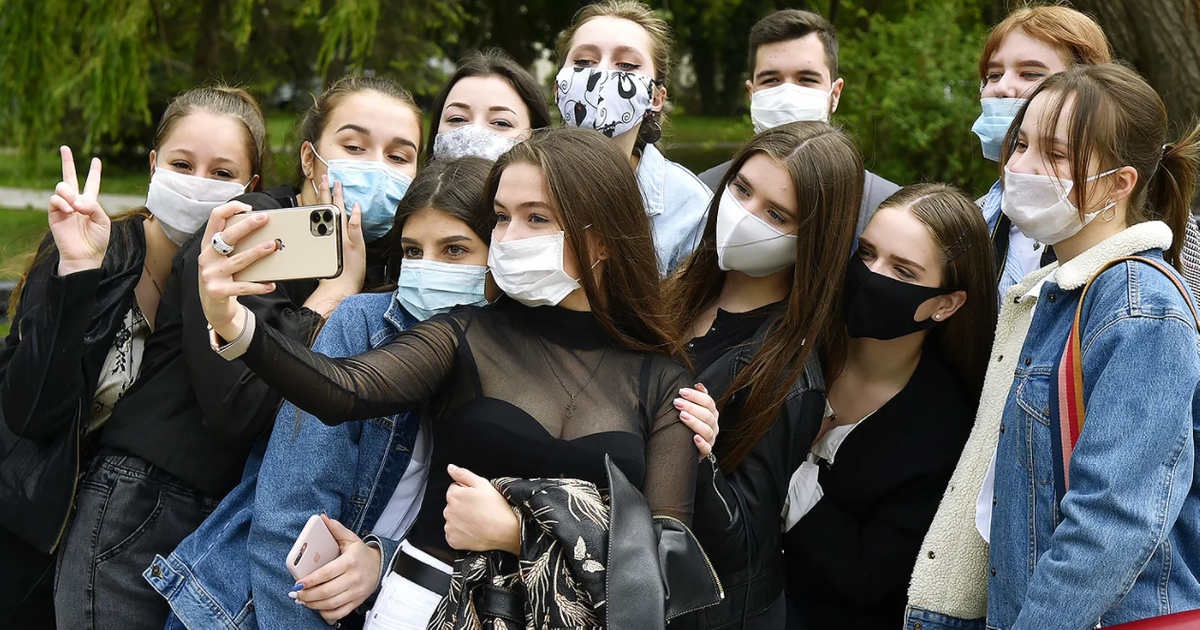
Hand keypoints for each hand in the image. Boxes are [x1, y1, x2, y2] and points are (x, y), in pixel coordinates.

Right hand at [50, 146, 110, 274]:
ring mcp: (64, 207)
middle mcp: (76, 202)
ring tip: (75, 207)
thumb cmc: (96, 241)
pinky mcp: (54, 214)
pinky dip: (62, 203)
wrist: (84, 256)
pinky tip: (69, 210)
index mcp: (90, 203)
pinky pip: (54, 200)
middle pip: (70, 178)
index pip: (92, 184)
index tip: (96, 160)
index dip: (94, 172)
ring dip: (69, 193)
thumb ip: (93, 206)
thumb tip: (77, 201)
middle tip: (64, 148)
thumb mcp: (103, 221)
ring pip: (62, 187)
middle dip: (67, 162)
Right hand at [197, 201, 277, 340]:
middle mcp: (206, 257)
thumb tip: (264, 232)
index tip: (248, 207)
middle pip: (227, 236)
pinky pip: (242, 287)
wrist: (213, 306)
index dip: (231, 209)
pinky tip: (271, 284)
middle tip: (265, 219)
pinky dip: (259, 286)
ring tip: (273, 246)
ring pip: (238, 260)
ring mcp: (210, 274)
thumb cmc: (223, 276)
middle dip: (247, 225)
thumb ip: (236, 244)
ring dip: (257, 252)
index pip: (215, 218)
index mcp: (208, 244)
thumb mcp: (223, 258)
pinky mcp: (217, 291)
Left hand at [292, 514, 382, 624]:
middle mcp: (354, 579)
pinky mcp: (357, 602)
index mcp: (350, 562)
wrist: (380, 566)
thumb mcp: (350, 539)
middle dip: (307, 595)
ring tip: (302, 600)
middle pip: (326, 592)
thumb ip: (336, 529)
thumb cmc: (361, 553)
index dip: (310, 580)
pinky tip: (317, 608)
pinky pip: (339, 612)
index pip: (327, 573)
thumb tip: (323, 518)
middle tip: (296, 593)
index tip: (298, 583)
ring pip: (330, 604)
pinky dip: (326, 614)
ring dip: (313, 605)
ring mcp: (356, 592)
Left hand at [303, 176, 364, 317]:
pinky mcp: (324, 243)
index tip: (335, 180)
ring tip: (320, 187)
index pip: (336, 206)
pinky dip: (320, 214)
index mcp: (338, 229)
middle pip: (326, 206)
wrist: (339, 286)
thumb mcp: (357, 246)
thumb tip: (355, 208)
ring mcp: (326, 236)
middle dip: (325, 190)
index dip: (336, 192)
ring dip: (321, 199)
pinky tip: (319, 209)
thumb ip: (355, 226)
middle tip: (323, 177)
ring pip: (321, 214)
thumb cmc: (350, 269)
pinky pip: (320, 224)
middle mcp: (330, 231)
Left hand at [444, 464, 519, 554]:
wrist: (506, 531)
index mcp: (454, 495)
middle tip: (480, 509)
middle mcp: (448, 511)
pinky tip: (474, 531)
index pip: (454, 489)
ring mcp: (450, 527)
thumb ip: (463, 474)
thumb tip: (450, 468)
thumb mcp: (482, 484)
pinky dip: (461, 533)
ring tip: (479, 520)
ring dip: (461, 519)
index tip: (478, 499)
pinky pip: (454, 534)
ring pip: (453, 520)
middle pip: (453, 505)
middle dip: (463, 505)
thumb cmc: (497, 507)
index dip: (467, 492)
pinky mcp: (453, 541)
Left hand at [675, 383, 718, 459]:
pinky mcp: (706, 451)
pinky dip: (701, 443)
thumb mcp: (694, 410)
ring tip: (682, 416)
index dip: (696, 395)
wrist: (687, 447)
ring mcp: (711, 439)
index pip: (708, 402)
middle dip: (691, 407)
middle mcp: (713, 425)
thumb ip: (697, 398)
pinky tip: (694, 438)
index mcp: (712, 413)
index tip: (681, 391)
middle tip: (677, 402)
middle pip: (707, 415)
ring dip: (694, 422)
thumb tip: (698, 385)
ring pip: (707, 430)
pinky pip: (707, 448)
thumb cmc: (689, 425)